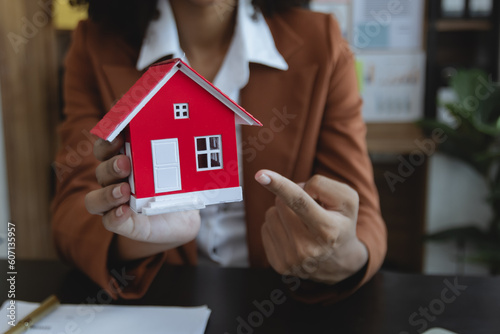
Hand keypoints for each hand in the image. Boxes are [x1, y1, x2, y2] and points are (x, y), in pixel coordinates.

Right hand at [84, 136, 199, 260]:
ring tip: (122, 190)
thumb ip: (176, 152)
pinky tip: (124, 211)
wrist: (182, 217)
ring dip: (107, 193)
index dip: (107, 142)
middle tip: (125, 163)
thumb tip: (187, 131)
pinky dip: (114, 216)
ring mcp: (116, 205)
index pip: (105, 148)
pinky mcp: (124, 224)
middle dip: (111, 166)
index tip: (119, 136)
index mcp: (124, 161)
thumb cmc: (176, 186)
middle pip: (101, 171)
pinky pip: (109, 221)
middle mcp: (114, 182)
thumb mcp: (180, 168)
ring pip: (95, 199)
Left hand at [255, 169, 367, 284]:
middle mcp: (307, 248)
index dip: (279, 185)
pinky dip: (278, 226)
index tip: (260, 175)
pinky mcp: (279, 264)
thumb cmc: (342, 224)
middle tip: (311, 210)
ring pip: (270, 214)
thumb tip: (293, 188)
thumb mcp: (347, 199)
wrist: (340, 263)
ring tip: (302, 223)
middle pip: (281, 203)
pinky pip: (265, 229)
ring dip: (283, 213)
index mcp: (327, 230)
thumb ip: (322, 186)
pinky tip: (294, 235)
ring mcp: (291, 259)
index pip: (299, 202)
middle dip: (292, 198)